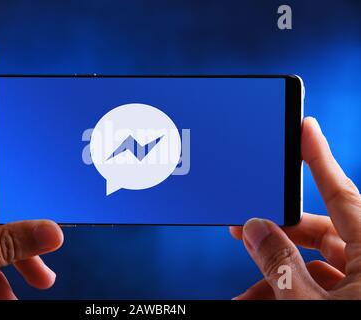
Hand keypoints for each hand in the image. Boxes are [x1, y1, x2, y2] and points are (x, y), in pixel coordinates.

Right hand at [229, 117, 360, 298]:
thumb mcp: (307, 302)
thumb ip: (279, 262)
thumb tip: (254, 228)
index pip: (341, 193)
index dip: (319, 157)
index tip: (305, 127)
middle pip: (318, 230)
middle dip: (275, 234)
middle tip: (241, 230)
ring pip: (313, 263)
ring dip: (274, 273)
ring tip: (245, 293)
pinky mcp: (356, 297)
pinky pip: (319, 285)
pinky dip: (287, 290)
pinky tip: (259, 298)